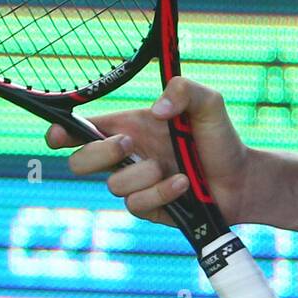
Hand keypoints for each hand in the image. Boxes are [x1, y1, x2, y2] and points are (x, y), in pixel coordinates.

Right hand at [45, 77, 251, 226]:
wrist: (242, 178)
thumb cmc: (219, 137)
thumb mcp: (208, 103)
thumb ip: (185, 90)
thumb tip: (156, 109)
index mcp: (130, 127)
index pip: (83, 129)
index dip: (61, 132)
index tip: (56, 134)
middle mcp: (127, 155)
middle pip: (79, 162)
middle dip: (98, 154)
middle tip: (129, 144)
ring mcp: (135, 183)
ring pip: (112, 186)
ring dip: (143, 175)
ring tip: (174, 168)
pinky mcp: (147, 207)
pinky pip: (135, 204)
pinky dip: (160, 193)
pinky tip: (183, 184)